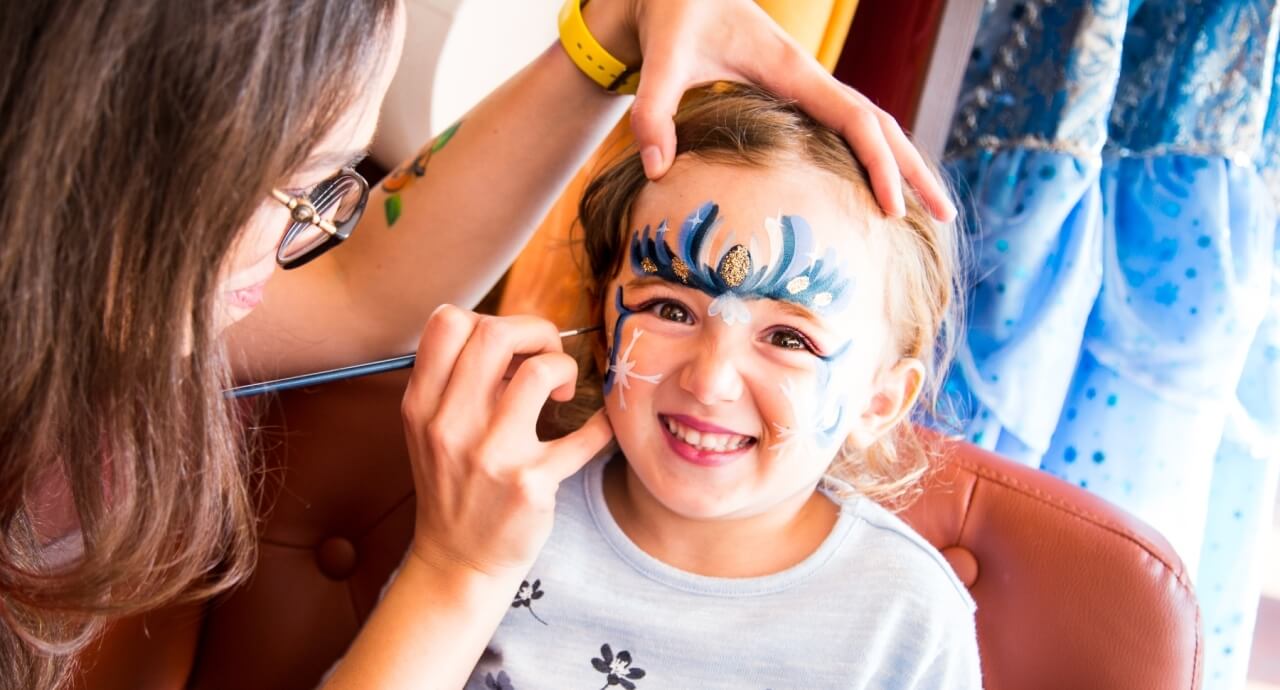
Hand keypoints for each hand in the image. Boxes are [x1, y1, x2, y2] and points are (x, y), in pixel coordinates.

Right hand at [401, 306, 613, 577]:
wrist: (458, 563)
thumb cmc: (454, 486)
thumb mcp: (433, 431)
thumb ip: (460, 382)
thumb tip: (517, 339)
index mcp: (422, 405)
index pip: (446, 323)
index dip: (490, 319)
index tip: (511, 348)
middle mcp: (449, 425)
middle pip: (494, 333)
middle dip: (536, 332)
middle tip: (548, 360)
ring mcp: (490, 456)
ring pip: (538, 372)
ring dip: (563, 368)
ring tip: (562, 392)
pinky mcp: (530, 485)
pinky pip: (583, 435)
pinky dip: (601, 424)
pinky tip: (598, 427)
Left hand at [585, 0, 954, 220]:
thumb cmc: (676, 16)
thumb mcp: (661, 59)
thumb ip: (654, 110)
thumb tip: (658, 167)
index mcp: (792, 71)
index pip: (856, 119)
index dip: (879, 164)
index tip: (893, 209)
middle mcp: (811, 79)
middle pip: (882, 125)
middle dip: (915, 169)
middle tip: (945, 216)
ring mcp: (807, 87)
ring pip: (871, 126)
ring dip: (902, 164)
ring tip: (926, 211)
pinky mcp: (795, 94)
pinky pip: (848, 128)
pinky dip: (872, 157)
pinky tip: (876, 188)